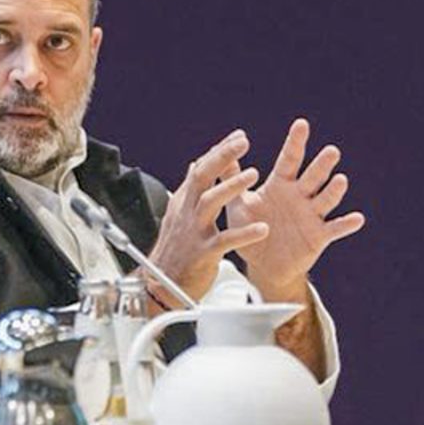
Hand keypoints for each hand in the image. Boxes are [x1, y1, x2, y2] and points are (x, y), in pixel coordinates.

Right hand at [147, 130, 265, 299]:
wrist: (160, 287)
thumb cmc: (174, 251)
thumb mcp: (178, 215)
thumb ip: (190, 190)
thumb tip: (196, 163)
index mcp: (184, 202)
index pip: (201, 168)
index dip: (219, 151)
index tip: (238, 136)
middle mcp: (187, 213)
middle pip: (202, 177)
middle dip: (222, 157)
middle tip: (242, 142)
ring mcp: (194, 232)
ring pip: (210, 203)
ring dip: (231, 187)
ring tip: (253, 174)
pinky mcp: (203, 254)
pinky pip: (225, 241)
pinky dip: (244, 235)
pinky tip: (262, 229)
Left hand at [230, 119, 366, 299]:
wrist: (262, 265)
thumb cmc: (251, 230)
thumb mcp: (239, 204)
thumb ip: (233, 179)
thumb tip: (223, 150)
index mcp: (281, 184)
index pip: (289, 159)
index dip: (295, 142)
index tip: (302, 124)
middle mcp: (300, 195)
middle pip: (313, 176)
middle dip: (322, 164)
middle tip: (331, 150)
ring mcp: (312, 215)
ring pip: (326, 199)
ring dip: (334, 191)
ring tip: (341, 180)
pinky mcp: (319, 236)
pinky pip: (334, 229)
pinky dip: (346, 224)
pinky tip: (357, 218)